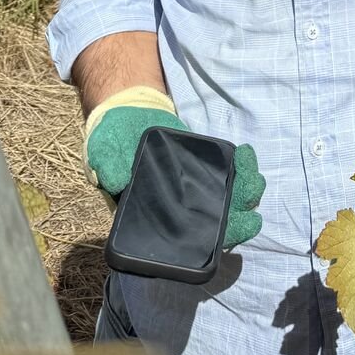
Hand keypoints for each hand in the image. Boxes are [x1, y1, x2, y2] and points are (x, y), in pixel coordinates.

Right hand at [84, 89, 266, 250]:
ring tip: (250, 173)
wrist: (127, 113)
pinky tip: (244, 156)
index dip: (211, 240)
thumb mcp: (103, 150)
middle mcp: (175, 209)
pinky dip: (240, 169)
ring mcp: (191, 190)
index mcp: (151, 216)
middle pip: (213, 225)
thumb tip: (118, 181)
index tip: (236, 228)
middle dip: (238, 218)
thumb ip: (109, 166)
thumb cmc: (111, 139)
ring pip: (225, 202)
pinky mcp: (201, 169)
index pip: (184, 240)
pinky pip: (225, 176)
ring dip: (244, 192)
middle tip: (250, 201)